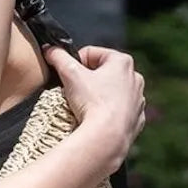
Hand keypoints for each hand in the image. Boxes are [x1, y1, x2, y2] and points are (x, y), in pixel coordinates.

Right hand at [43, 44, 145, 170]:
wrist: (107, 137)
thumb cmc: (93, 103)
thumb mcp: (70, 74)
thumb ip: (58, 56)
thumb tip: (50, 50)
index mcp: (122, 62)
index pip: (91, 53)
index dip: (75, 62)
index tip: (67, 75)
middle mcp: (135, 78)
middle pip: (102, 72)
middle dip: (87, 80)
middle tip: (74, 91)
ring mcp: (137, 100)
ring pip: (111, 92)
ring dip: (98, 96)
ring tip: (85, 107)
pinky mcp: (136, 118)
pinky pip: (118, 111)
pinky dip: (108, 113)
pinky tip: (97, 119)